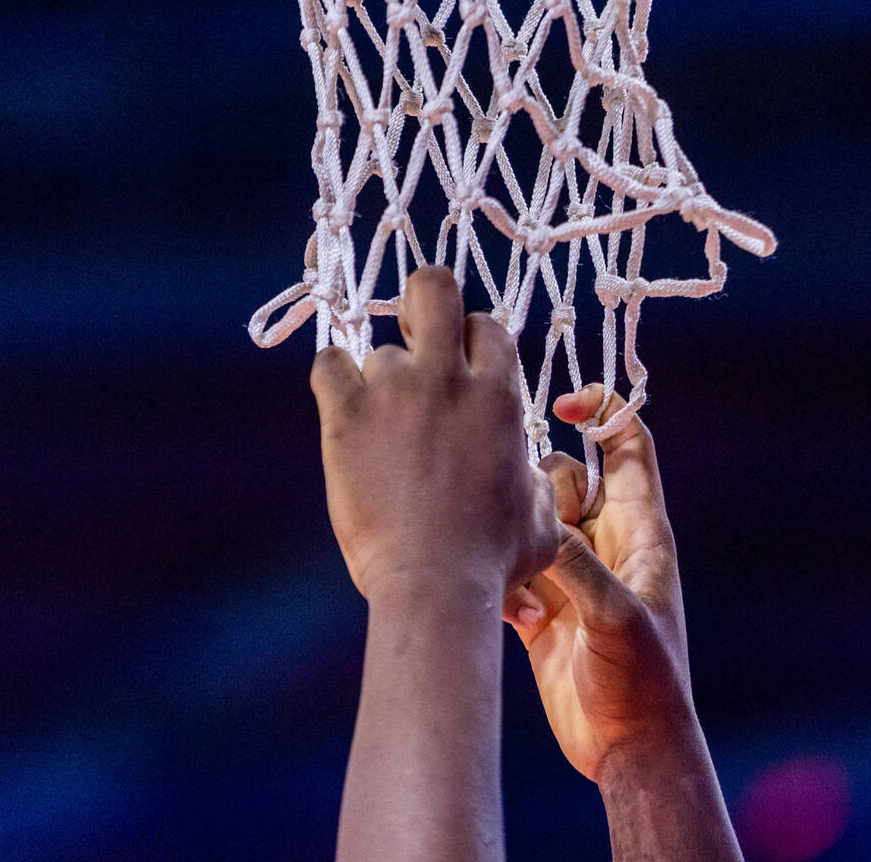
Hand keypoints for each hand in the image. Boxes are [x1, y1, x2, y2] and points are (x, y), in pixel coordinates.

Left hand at [309, 266, 559, 604]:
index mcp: (498, 395)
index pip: (485, 324)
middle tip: (417, 335)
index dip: (472, 339)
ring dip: (381, 378)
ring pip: (379, 348)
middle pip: (433, 286)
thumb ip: (536, 481)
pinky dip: (334, 379)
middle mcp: (447, 378)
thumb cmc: (494, 560)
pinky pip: (329, 364)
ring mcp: (394, 392)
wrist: (434, 584)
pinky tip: (343, 410)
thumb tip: (529, 475)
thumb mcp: (541, 518)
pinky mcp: (347, 415)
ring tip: (381, 424)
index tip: (463, 368)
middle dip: (425, 301)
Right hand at [506, 383, 693, 782]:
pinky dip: (505, 579)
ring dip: (520, 541)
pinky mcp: (542, 601)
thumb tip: (531, 517)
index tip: (564, 407)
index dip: (603, 412)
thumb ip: (575, 561)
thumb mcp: (616, 613)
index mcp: (639, 527)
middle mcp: (605, 538)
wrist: (628, 749)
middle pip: (563, 475)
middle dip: (542, 492)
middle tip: (546, 540)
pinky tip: (514, 613)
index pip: (628, 444)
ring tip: (532, 591)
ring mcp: (572, 569)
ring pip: (531, 518)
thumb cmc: (643, 679)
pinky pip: (511, 564)